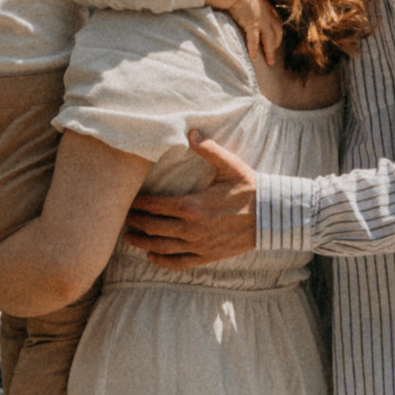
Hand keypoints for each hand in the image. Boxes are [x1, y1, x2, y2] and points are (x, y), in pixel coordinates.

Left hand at [122, 135, 259, 261]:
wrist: (270, 216)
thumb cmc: (249, 188)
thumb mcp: (229, 165)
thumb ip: (208, 149)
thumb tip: (190, 131)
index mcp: (193, 205)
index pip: (155, 205)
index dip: (139, 203)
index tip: (129, 200)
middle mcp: (191, 228)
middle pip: (153, 227)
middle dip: (136, 222)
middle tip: (123, 217)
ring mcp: (198, 245)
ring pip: (161, 246)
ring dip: (142, 243)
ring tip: (129, 237)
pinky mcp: (207, 256)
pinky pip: (179, 262)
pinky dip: (162, 261)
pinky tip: (152, 256)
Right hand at [203, 0, 282, 70]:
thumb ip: (249, 0)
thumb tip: (243, 3)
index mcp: (267, 6)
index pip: (277, 22)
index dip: (277, 32)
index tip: (276, 40)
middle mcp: (268, 13)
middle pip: (277, 32)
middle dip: (277, 44)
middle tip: (274, 53)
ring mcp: (261, 19)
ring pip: (270, 39)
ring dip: (270, 51)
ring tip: (270, 62)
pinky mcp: (252, 23)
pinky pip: (255, 40)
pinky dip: (254, 49)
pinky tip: (253, 58)